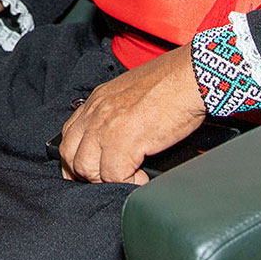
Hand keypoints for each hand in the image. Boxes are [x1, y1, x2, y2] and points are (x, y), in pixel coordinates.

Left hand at [58, 44, 206, 184]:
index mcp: (97, 100)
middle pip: (70, 155)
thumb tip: (118, 139)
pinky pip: (113, 176)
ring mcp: (107, 127)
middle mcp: (96, 112)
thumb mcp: (132, 93)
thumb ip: (117, 113)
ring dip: (105, 180)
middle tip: (107, 180)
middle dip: (84, 174)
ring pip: (86, 169)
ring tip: (127, 178)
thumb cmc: (172, 82)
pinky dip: (126, 184)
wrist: (191, 75)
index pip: (69, 135)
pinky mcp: (124, 142)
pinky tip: (141, 178)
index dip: (74, 158)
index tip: (86, 171)